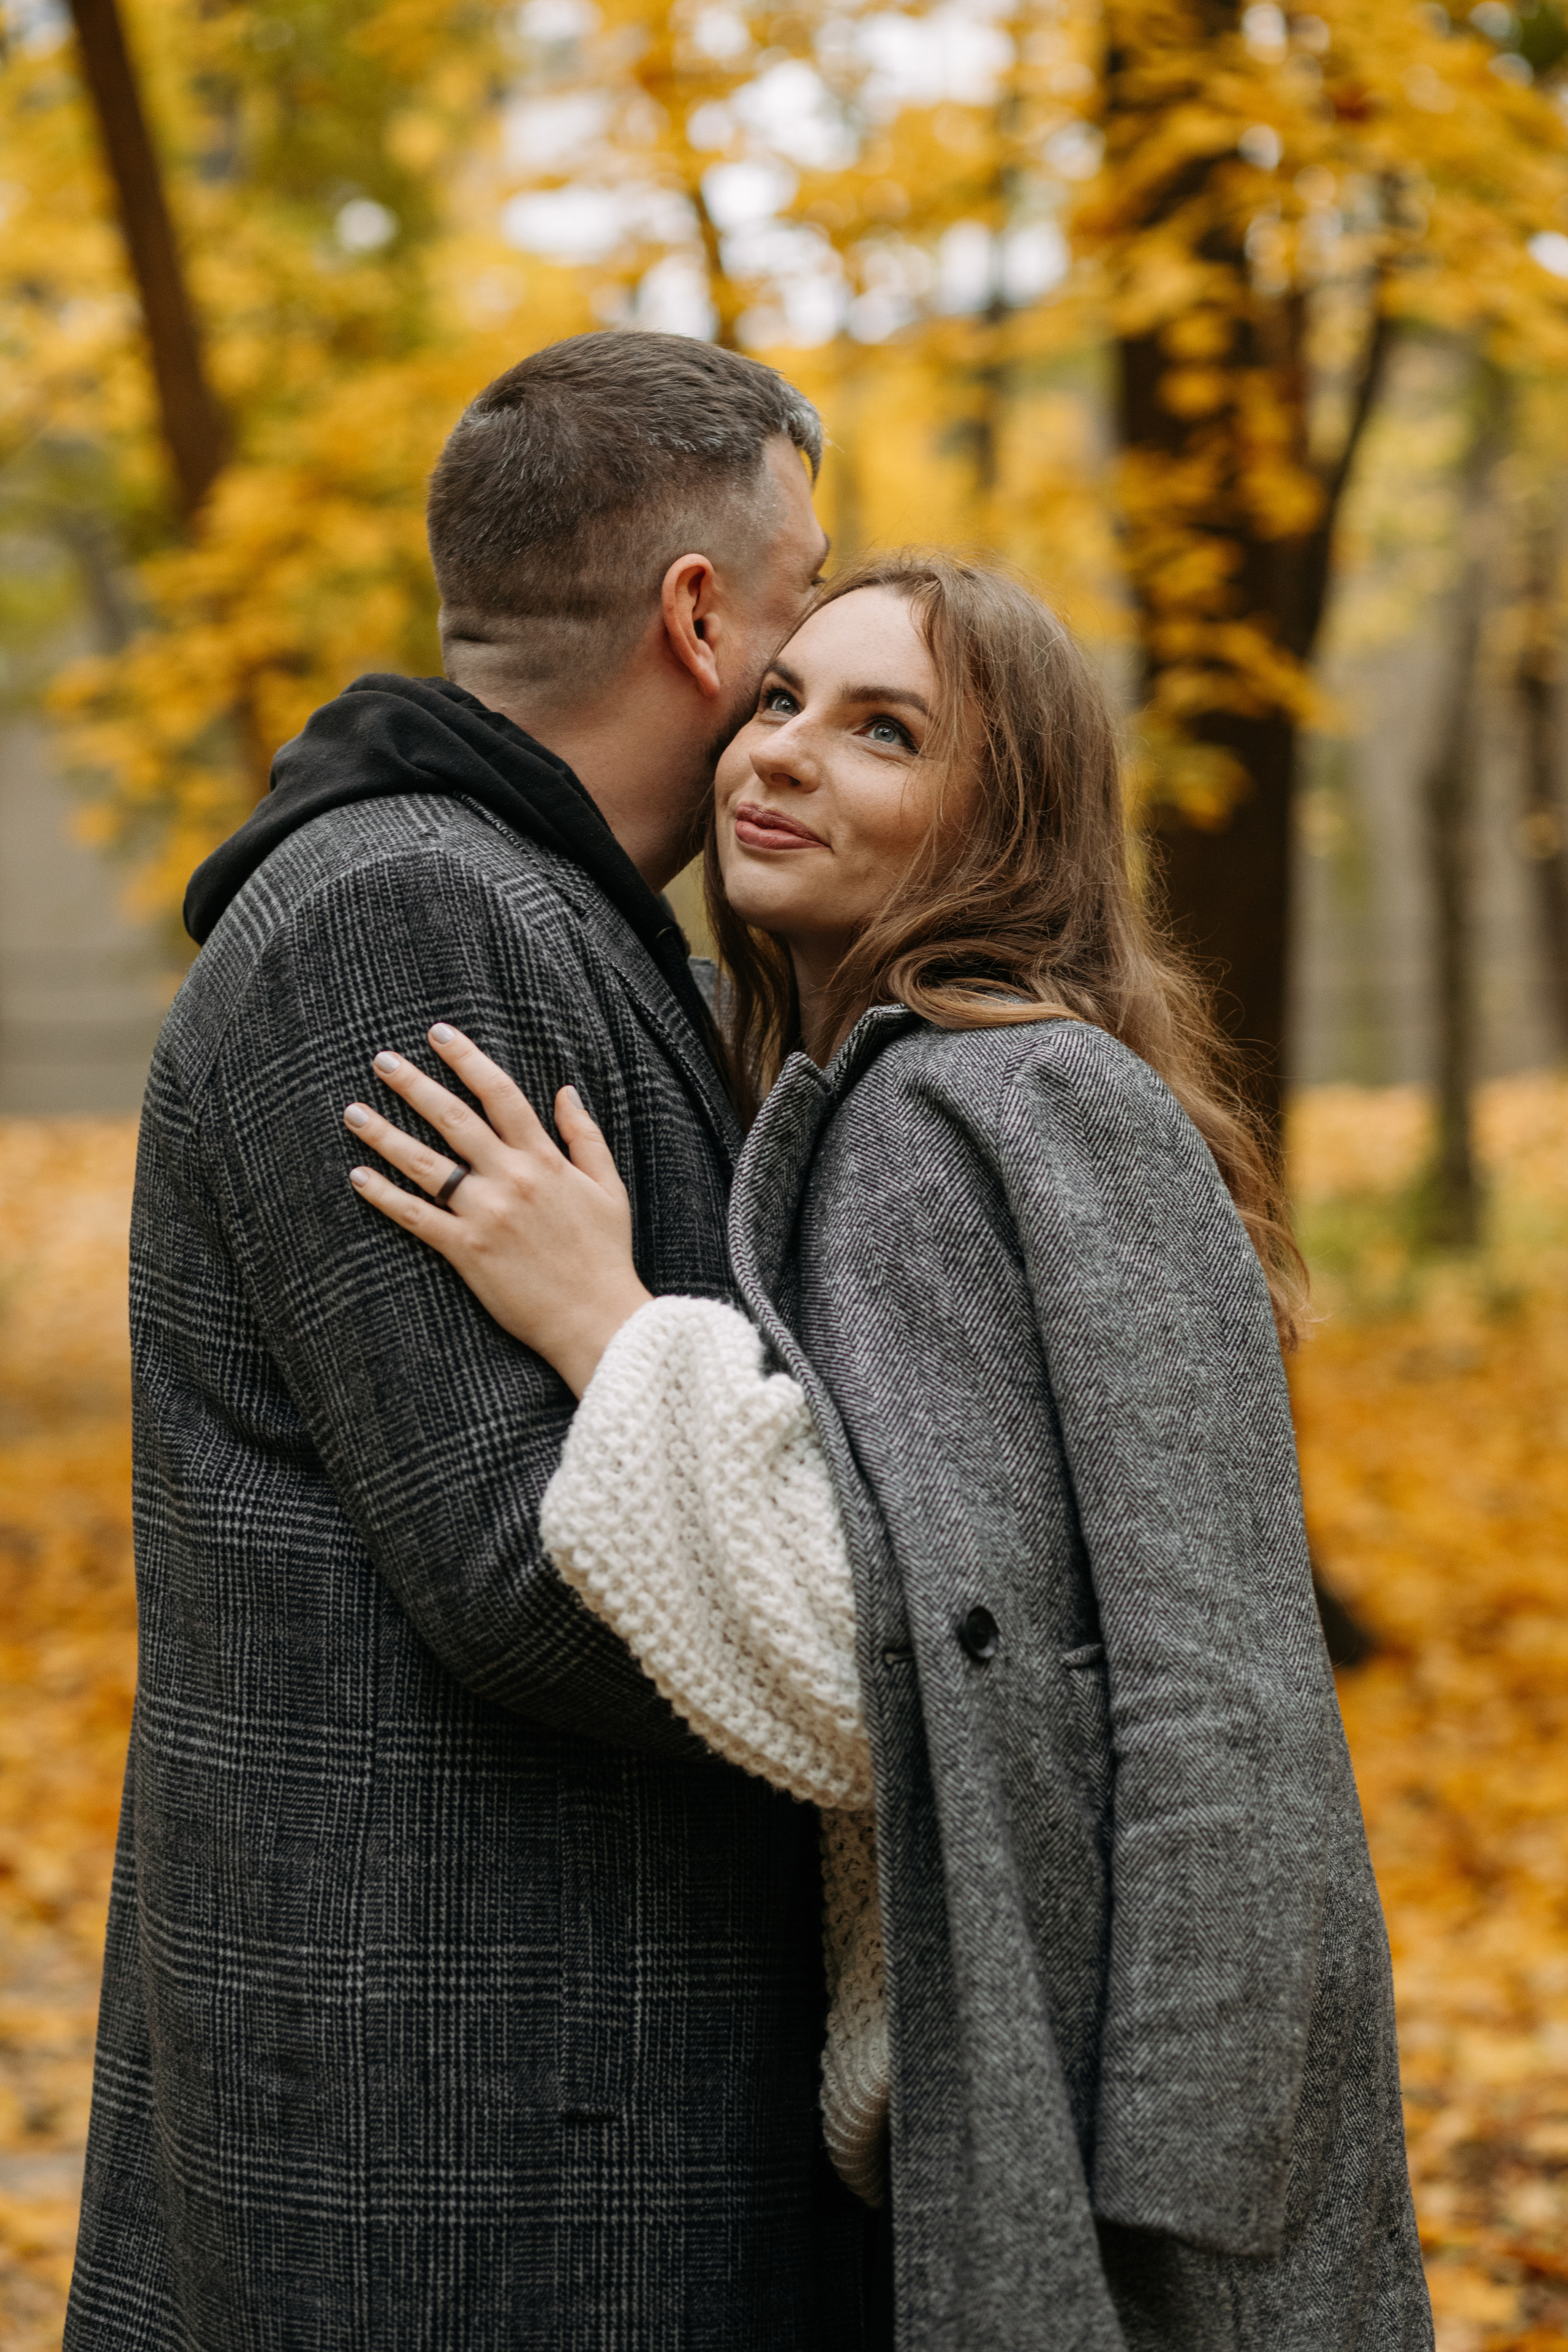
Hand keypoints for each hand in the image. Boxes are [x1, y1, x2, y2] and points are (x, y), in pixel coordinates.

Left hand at [342, 1024, 651, 1397]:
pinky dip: (384, 1196)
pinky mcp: (466, 1250)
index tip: (439, 1034)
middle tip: (381, 1059)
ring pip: (425, 1164)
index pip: (499, 1094)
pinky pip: (416, 1217)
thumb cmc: (605, 1254)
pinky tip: (358, 1176)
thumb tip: (565, 1090)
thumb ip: (585, 1135)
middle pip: (452, 1119)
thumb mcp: (609, 1187)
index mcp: (545, 1159)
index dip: (467, 1059)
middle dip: (413, 1085)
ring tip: (352, 1112)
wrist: (597, 1318)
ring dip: (384, 1134)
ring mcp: (485, 1214)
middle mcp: (511, 1179)